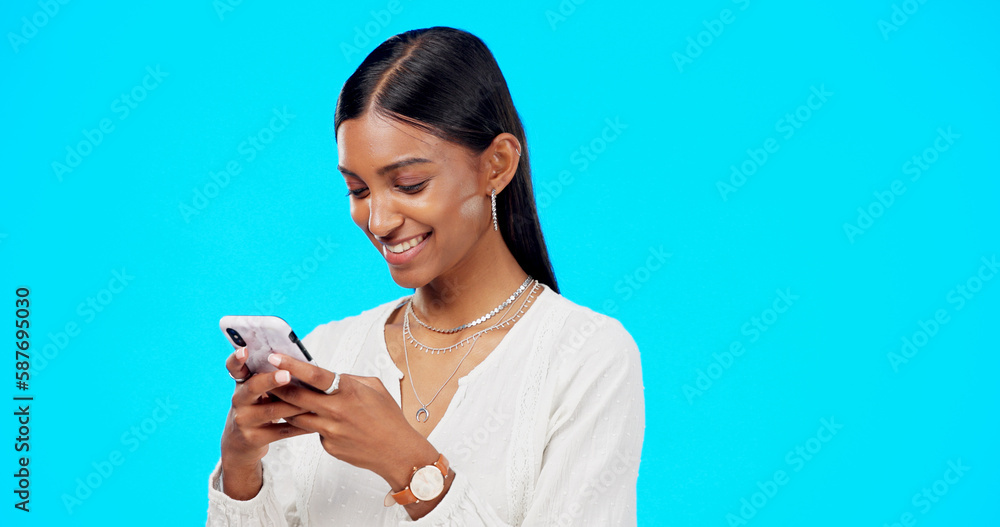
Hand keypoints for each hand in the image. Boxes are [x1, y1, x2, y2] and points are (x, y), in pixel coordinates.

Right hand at [219, 347, 312, 498]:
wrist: (240, 442)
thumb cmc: (256, 408)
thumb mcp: (256, 392)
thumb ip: (268, 378)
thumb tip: (297, 361)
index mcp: (242, 384)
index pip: (234, 367)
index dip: (237, 358)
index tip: (244, 350)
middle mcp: (239, 400)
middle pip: (253, 387)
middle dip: (271, 381)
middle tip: (287, 375)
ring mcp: (244, 420)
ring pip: (272, 411)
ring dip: (294, 406)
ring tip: (313, 401)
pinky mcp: (253, 438)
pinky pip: (281, 431)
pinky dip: (299, 427)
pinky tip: (313, 424)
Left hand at [264, 353, 439, 491]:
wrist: (397, 451)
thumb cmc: (389, 416)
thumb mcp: (374, 388)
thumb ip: (349, 379)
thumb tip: (329, 376)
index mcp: (349, 391)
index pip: (314, 375)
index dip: (291, 365)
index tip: (274, 357)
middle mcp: (336, 411)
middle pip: (296, 397)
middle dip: (276, 386)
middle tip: (262, 377)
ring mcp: (331, 431)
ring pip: (296, 416)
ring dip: (284, 406)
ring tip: (274, 397)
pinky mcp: (328, 446)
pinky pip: (312, 432)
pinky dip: (309, 423)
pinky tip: (311, 419)